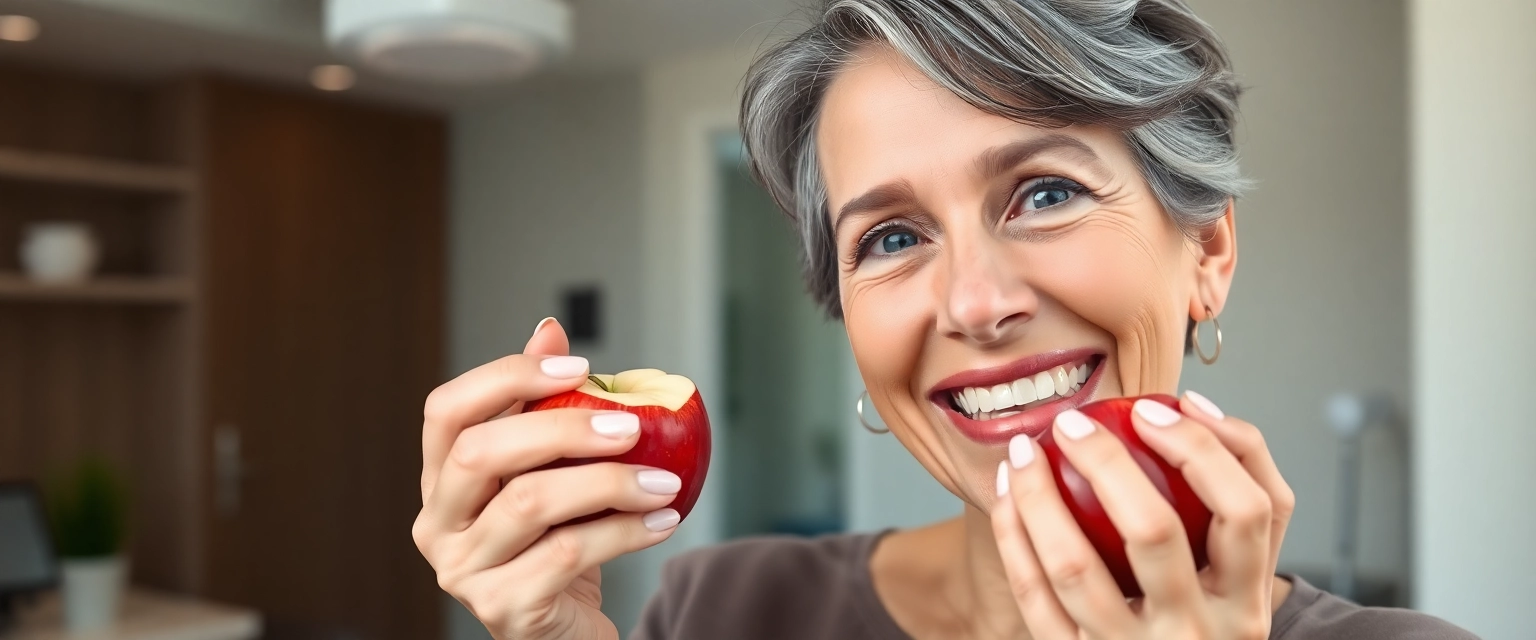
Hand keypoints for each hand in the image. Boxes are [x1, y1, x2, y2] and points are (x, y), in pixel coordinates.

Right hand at [412, 319, 682, 639]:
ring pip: (530, 503)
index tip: (580, 366)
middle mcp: (437, 525)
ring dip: (610, 483)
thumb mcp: (549, 471)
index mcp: (440, 480)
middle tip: (632, 426)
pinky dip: (626, 532)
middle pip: (481, 453)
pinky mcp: (504, 608)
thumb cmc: (555, 544)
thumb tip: (549, 329)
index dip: (507, 378)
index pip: (445, 410)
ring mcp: (464, 571)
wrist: (568, 630)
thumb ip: (541, 405)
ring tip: (663, 481)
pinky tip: (662, 520)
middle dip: (562, 428)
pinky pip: (569, 554)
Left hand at [991, 391, 1294, 639]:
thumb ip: (1234, 504)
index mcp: (1247, 603)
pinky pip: (1035, 597)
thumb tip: (1193, 408)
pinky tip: (1007, 496)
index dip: (1202, 447)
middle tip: (1071, 423)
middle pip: (1154, 530)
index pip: (1247, 509)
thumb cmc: (1202, 626)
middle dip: (1106, 462)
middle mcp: (1197, 634)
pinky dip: (1015, 538)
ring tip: (1023, 453)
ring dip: (1039, 497)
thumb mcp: (1239, 580)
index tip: (1152, 410)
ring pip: (1075, 566)